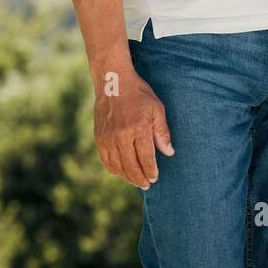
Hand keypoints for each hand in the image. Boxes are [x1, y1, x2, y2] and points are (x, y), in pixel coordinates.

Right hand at [93, 70, 174, 188]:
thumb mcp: (157, 109)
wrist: (113, 82)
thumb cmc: (139, 94)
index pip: (146, 158)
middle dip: (140, 179)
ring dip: (127, 177)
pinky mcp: (99, 138)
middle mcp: (121, 136)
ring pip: (117, 166)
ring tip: (136, 180)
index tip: (155, 178)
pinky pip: (105, 160)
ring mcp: (108, 138)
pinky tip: (121, 172)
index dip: (151, 171)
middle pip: (131, 166)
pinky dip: (114, 169)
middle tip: (147, 185)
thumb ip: (162, 132)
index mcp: (138, 128)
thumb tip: (169, 152)